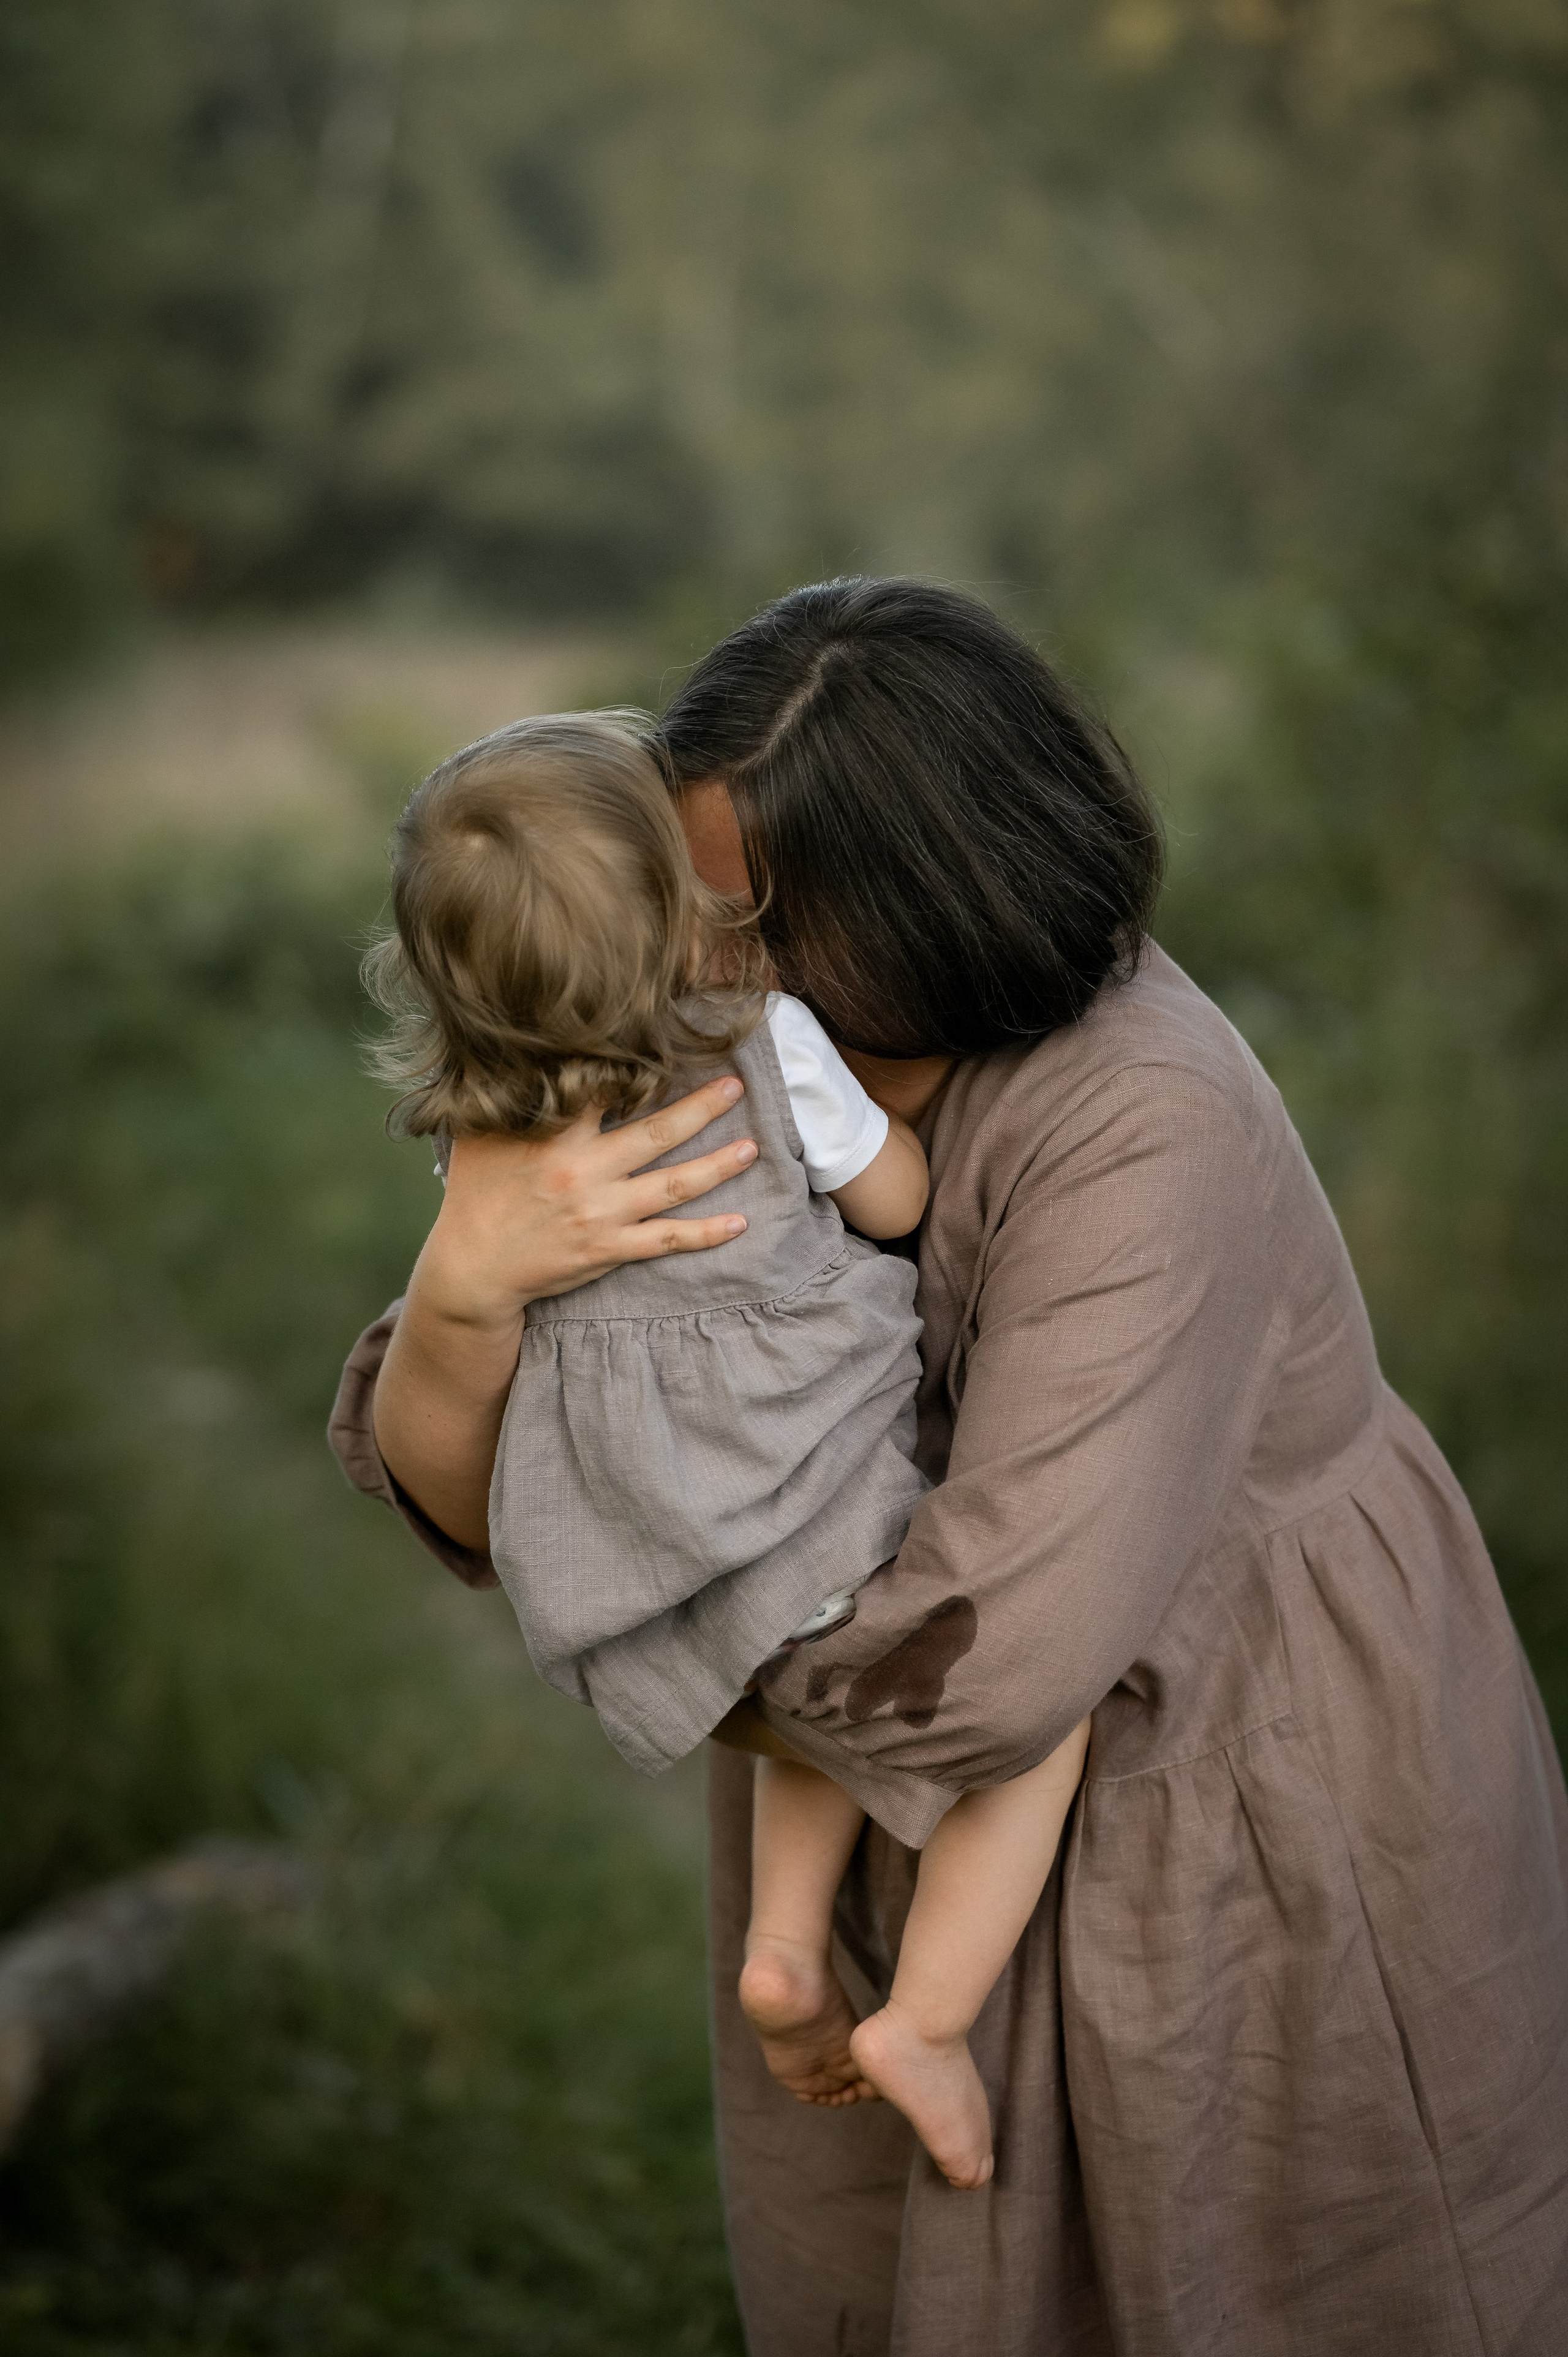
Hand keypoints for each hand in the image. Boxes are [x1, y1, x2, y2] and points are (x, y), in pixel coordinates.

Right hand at [372, 1074, 756, 1549]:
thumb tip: (516, 1051)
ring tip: (751, 1148)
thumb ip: (503, 1095)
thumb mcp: (479, 1136)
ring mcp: (600, 1214)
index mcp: (554, 1137)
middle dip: (700, 1109)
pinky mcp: (609, 1249)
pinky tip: (739, 1223)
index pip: (605, 1091)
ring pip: (672, 1186)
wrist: (473, 1268)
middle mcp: (583, 1172)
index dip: (642, 1068)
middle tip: (736, 1087)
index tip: (677, 1047)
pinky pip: (667, 1240)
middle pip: (655, 1133)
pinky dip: (705, 1234)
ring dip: (716, 1166)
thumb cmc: (476, 1195)